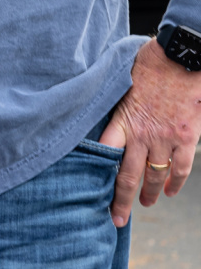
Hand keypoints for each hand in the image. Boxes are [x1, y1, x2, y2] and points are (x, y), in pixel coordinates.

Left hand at [101, 36, 200, 225]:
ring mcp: (165, 138)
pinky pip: (181, 168)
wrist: (181, 58)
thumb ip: (111, 102)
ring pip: (154, 175)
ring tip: (143, 203)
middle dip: (121, 199)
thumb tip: (90, 104)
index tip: (87, 186)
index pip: (103, 151)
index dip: (95, 171)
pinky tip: (169, 191)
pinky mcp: (186, 138)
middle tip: (116, 217)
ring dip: (148, 192)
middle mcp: (142, 134)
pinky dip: (175, 183)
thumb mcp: (119, 81)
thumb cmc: (148, 63)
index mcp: (122, 119)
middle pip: (127, 174)